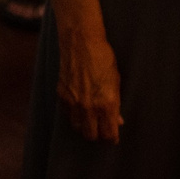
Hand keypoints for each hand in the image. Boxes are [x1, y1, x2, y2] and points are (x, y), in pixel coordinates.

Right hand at [55, 27, 122, 143]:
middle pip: (91, 136)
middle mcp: (89, 107)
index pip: (109, 134)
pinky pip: (67, 114)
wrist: (80, 41)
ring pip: (77, 128)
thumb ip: (116, 103)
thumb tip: (117, 120)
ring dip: (84, 126)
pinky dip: (73, 114)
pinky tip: (78, 106)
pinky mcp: (61, 95)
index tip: (113, 136)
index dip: (112, 138)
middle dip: (98, 134)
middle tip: (101, 129)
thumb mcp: (115, 81)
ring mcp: (73, 102)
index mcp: (107, 104)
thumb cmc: (102, 58)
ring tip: (89, 119)